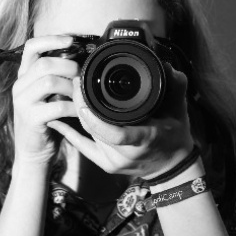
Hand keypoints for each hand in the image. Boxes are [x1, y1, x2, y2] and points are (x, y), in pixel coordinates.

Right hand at [12, 35, 78, 165]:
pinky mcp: (31, 119)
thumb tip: (83, 57)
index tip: (72, 40)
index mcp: (25, 76)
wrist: (35, 152)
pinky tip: (80, 111)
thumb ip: (60, 76)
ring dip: (71, 87)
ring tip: (81, 95)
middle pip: (44, 63)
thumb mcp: (51, 94)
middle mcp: (20, 86)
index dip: (52, 39)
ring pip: (49, 81)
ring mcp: (23, 103)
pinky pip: (56, 106)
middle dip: (68, 66)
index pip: (31, 47)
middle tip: (82, 75)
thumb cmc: (48, 121)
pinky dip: (73, 107)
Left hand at [48, 64, 194, 177]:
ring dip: (77, 113)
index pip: (116, 133)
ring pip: (89, 134)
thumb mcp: (179, 113)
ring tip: (71, 91)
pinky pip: (83, 147)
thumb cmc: (175, 139)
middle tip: (75, 81)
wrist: (171, 167)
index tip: (84, 97)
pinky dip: (69, 133)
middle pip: (96, 129)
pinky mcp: (105, 164)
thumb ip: (176, 89)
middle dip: (82, 105)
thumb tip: (169, 67)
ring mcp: (113, 161)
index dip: (96, 118)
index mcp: (144, 140)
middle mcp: (126, 153)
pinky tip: (56, 121)